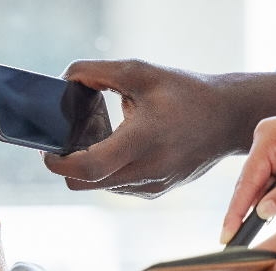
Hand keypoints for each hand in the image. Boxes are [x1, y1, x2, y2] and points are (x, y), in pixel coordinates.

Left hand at [42, 59, 275, 197]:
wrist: (228, 118)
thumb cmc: (185, 92)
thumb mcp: (140, 72)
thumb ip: (96, 73)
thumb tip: (63, 81)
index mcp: (143, 141)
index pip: (88, 167)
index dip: (58, 162)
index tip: (47, 148)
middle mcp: (147, 171)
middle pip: (82, 183)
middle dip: (66, 164)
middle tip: (64, 141)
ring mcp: (151, 186)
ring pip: (98, 186)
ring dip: (88, 166)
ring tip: (98, 137)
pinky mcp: (154, 192)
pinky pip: (115, 186)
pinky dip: (107, 170)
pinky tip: (118, 146)